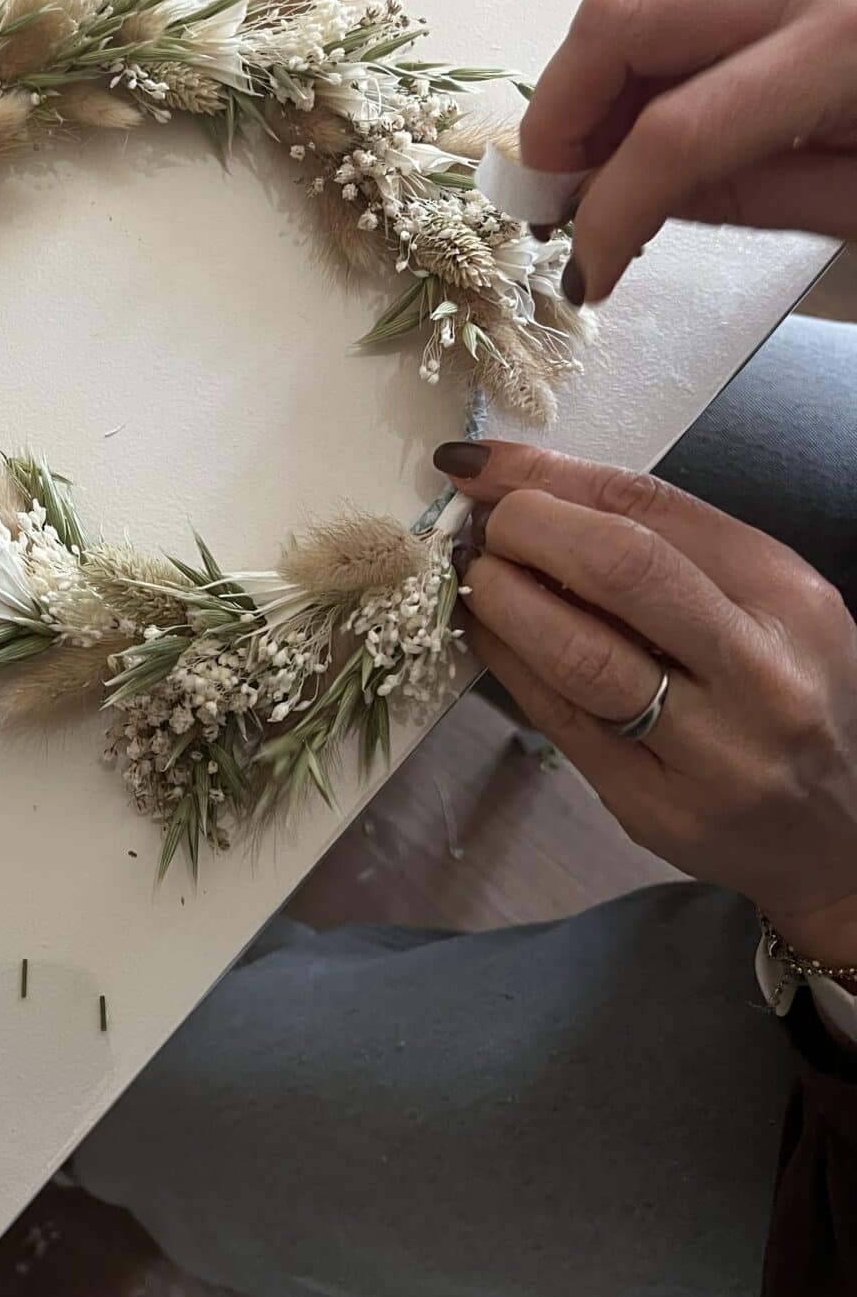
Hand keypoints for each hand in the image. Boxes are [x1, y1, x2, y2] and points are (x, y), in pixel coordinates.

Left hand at [435, 437, 856, 967]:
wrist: (835, 831)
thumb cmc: (786, 692)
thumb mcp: (761, 601)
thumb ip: (661, 545)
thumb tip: (524, 487)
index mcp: (785, 597)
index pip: (648, 507)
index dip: (548, 476)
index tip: (480, 465)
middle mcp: (759, 672)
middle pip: (618, 568)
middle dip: (524, 530)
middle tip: (482, 528)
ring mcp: (711, 751)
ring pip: (577, 654)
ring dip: (500, 599)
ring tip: (474, 575)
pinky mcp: (655, 807)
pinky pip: (558, 718)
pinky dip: (507, 662)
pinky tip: (488, 633)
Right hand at [520, 0, 856, 304]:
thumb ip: (750, 196)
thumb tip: (634, 211)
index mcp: (845, 46)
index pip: (675, 132)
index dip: (610, 211)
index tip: (587, 271)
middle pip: (617, 23)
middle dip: (561, 119)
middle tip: (555, 200)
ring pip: (637, 8)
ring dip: (593, 94)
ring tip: (600, 179)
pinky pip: (680, 9)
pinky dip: (639, 73)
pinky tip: (648, 139)